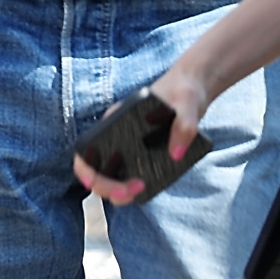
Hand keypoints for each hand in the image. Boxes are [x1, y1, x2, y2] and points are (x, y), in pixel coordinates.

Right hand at [73, 62, 210, 205]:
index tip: (94, 181)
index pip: (86, 148)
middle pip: (98, 170)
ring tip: (141, 190)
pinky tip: (149, 187)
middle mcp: (117, 136)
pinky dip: (134, 188)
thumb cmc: (184, 88)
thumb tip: (176, 155)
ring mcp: (129, 147)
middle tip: (135, 189)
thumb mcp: (187, 102)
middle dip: (108, 187)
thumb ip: (185, 125)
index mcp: (116, 120)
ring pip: (113, 177)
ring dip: (120, 191)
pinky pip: (131, 176)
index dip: (85, 168)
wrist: (194, 87)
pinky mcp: (143, 155)